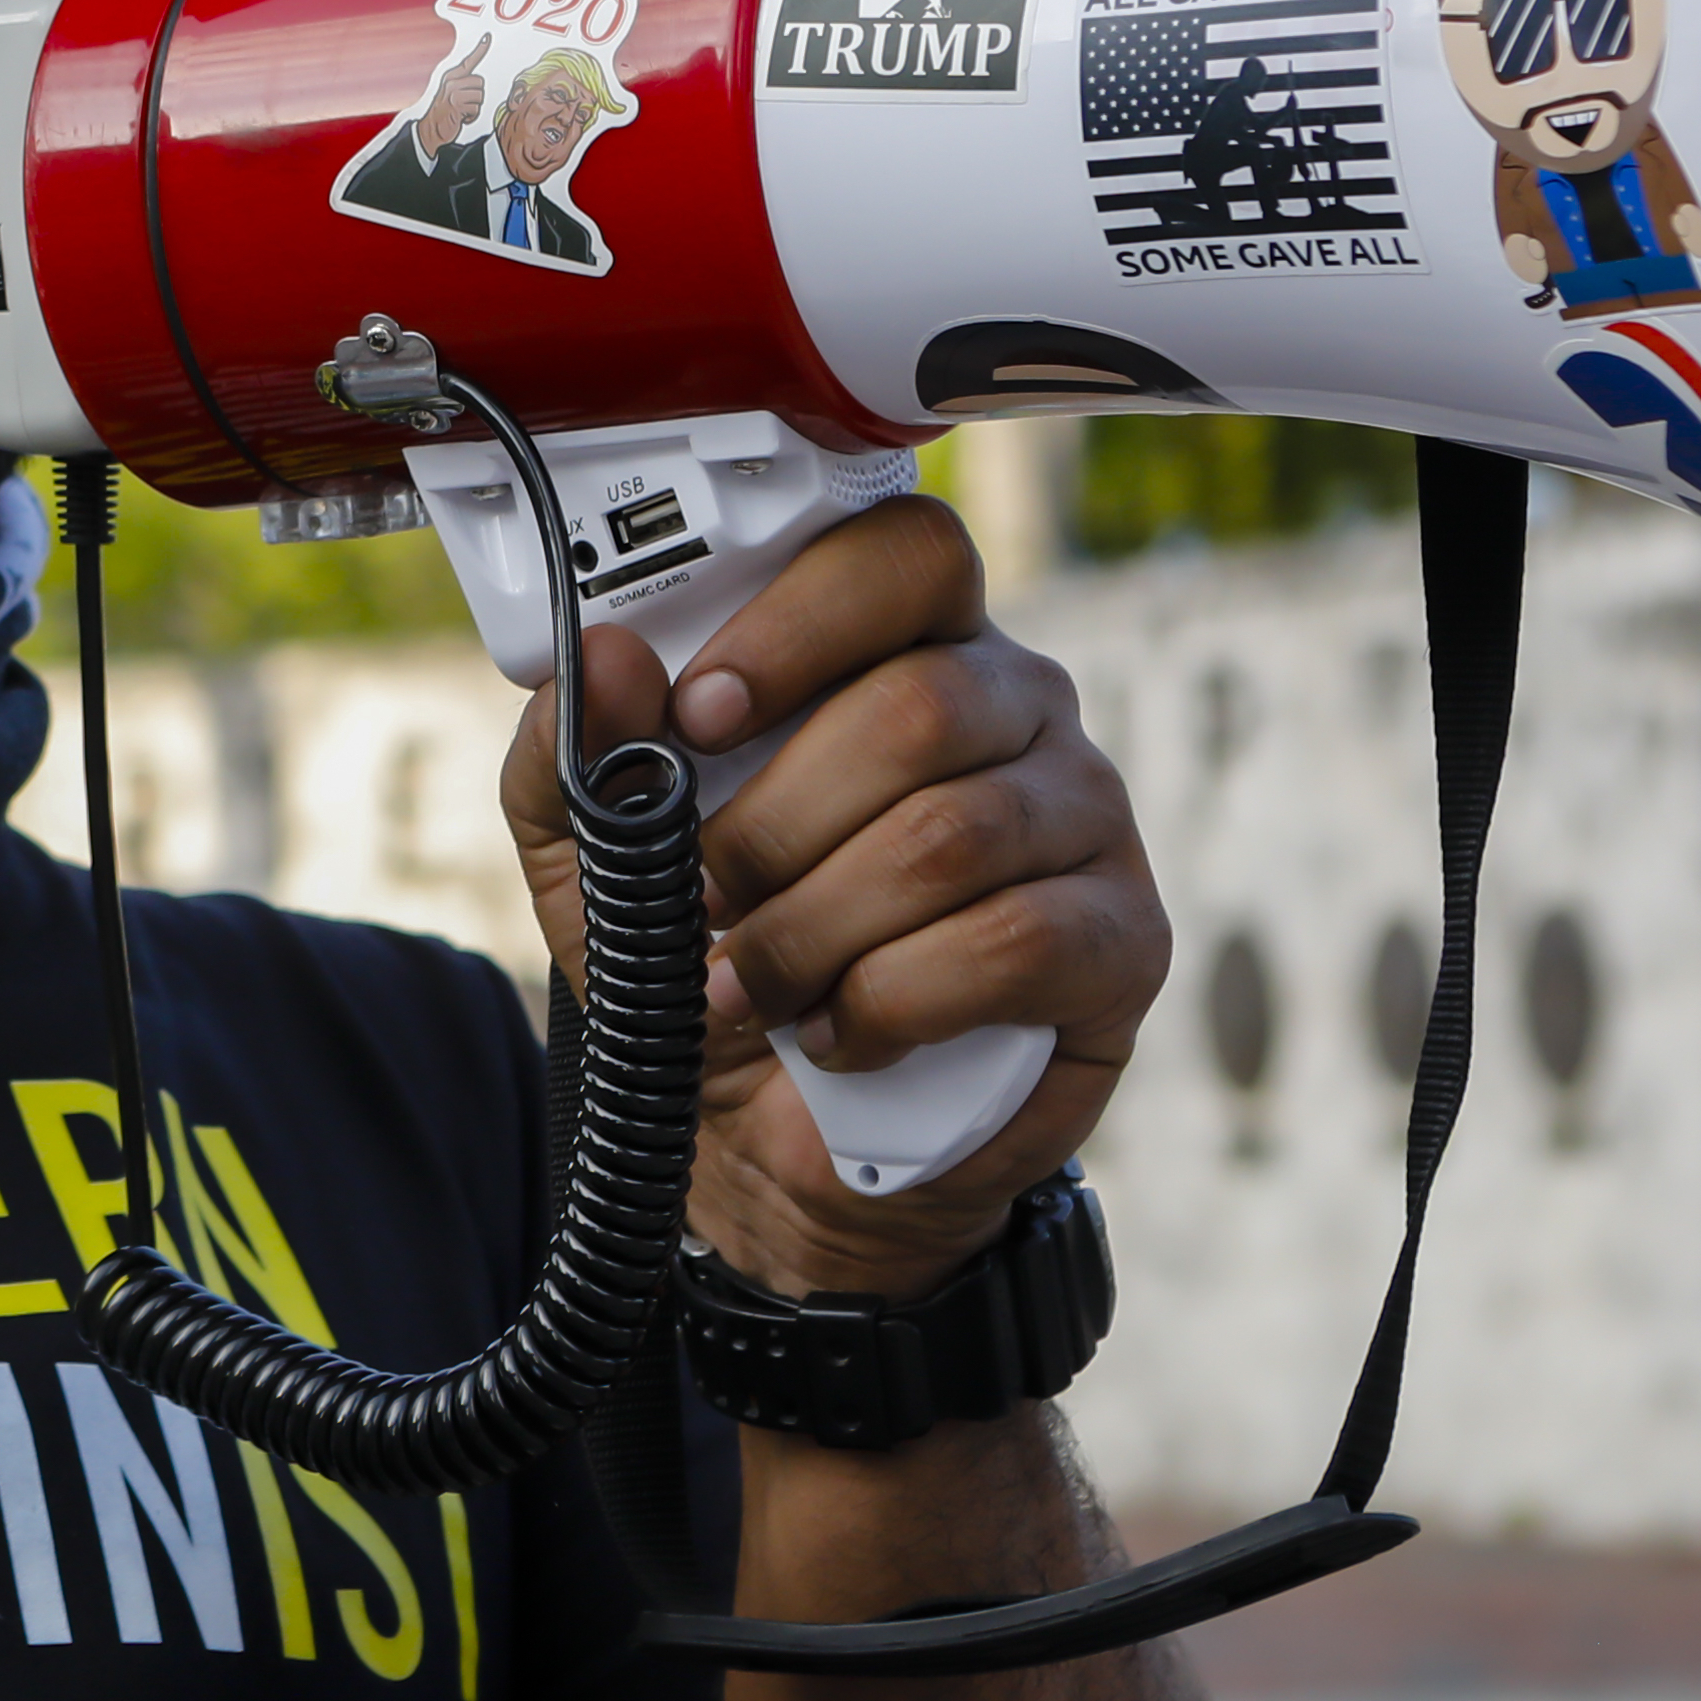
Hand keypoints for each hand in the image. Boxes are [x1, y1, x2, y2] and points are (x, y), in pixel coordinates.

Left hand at [503, 495, 1162, 1304]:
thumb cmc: (710, 962)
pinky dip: (894, 1000)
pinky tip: (841, 1031)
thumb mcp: (598, 861)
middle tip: (706, 897)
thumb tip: (603, 655)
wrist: (778, 1142)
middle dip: (779, 825)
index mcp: (905, 647)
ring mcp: (1086, 817)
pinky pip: (1018, 940)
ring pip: (956, 835)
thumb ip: (578, 752)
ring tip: (747, 987)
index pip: (903, 557)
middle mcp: (1017, 709)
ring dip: (816, 930)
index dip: (801, 622)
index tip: (700, 713)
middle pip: (923, 706)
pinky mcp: (1122, 938)